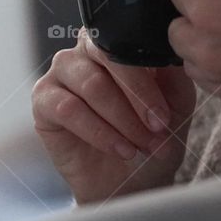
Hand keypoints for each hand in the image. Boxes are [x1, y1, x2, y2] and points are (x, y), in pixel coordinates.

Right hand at [31, 28, 196, 203]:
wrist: (134, 177)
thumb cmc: (155, 133)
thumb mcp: (178, 104)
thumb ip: (175, 75)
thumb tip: (173, 53)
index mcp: (120, 43)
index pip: (130, 42)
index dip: (149, 81)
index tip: (165, 116)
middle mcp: (87, 51)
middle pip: (108, 56)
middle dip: (137, 97)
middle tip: (157, 129)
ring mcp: (62, 73)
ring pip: (91, 86)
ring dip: (122, 121)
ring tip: (142, 145)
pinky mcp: (43, 101)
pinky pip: (67, 109)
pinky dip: (99, 133)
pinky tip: (121, 149)